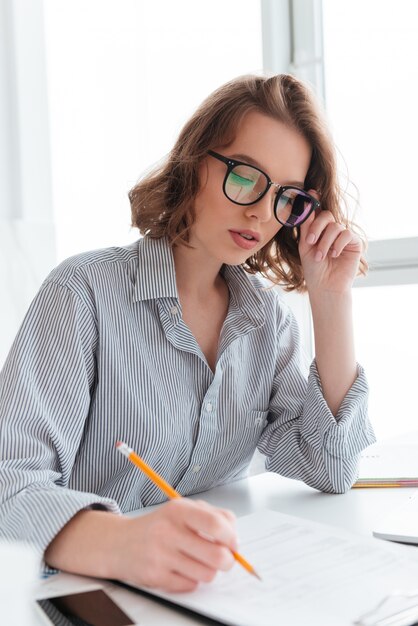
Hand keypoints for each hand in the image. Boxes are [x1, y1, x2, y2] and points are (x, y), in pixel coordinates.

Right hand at [112, 499, 236, 591]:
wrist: (120, 543)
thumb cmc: (159, 526)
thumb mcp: (183, 509)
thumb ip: (213, 517)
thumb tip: (234, 540)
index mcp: (179, 510)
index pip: (216, 524)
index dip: (231, 537)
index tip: (232, 543)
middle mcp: (168, 531)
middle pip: (217, 555)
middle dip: (227, 561)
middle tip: (223, 559)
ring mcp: (160, 555)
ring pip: (207, 574)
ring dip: (207, 571)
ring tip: (196, 561)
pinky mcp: (155, 576)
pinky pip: (190, 586)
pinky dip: (190, 580)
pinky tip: (180, 569)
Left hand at [298, 193, 362, 294]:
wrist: (325, 286)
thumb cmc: (314, 269)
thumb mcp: (306, 245)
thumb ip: (306, 226)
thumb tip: (307, 203)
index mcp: (319, 230)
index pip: (317, 212)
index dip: (314, 201)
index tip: (310, 192)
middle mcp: (332, 231)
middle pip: (326, 215)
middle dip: (316, 227)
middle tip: (310, 241)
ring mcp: (344, 236)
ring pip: (335, 226)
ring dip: (325, 242)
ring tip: (320, 256)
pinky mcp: (354, 243)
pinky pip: (346, 234)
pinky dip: (337, 244)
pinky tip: (334, 255)